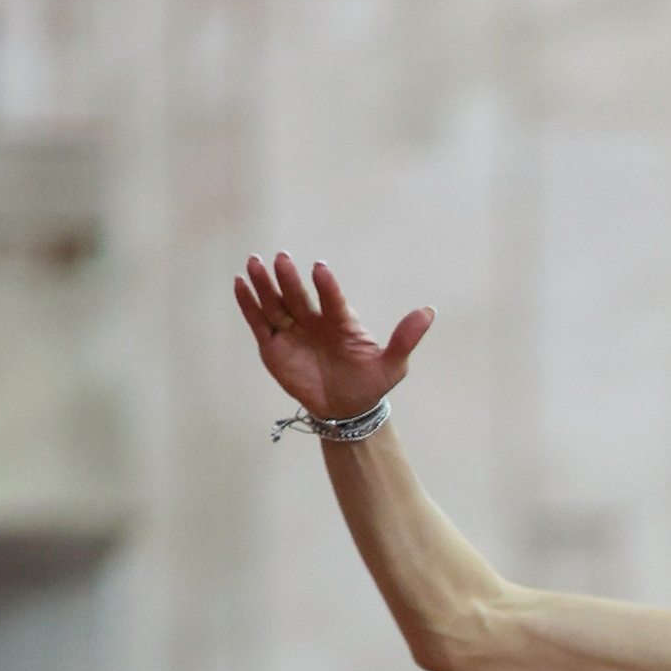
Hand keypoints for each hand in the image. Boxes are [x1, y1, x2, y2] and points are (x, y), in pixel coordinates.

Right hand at [234, 251, 431, 420]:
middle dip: (290, 279)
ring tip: (255, 263)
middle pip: (299, 296)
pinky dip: (248, 304)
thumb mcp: (392, 366)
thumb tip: (429, 311)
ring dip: (264, 284)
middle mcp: (314, 319)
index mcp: (340, 320)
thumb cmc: (369, 384)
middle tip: (283, 259)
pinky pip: (259, 322)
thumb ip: (405, 339)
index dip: (327, 287)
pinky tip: (240, 284)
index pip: (333, 300)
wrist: (346, 411)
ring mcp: (292, 330)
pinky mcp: (273, 345)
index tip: (320, 270)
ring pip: (275, 304)